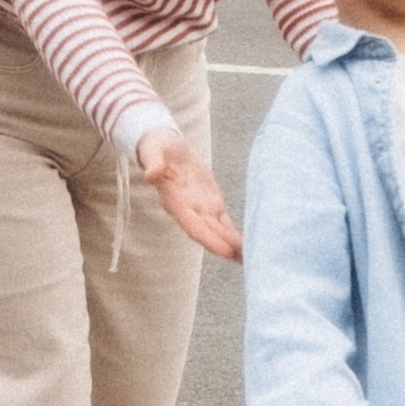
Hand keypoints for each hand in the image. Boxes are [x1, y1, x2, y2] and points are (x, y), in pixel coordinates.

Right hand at [134, 129, 241, 262]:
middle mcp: (188, 209)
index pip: (193, 224)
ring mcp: (201, 207)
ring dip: (234, 246)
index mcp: (175, 201)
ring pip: (219, 231)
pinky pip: (224, 222)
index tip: (225, 250)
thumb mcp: (153, 151)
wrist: (164, 146)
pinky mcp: (211, 201)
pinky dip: (235, 234)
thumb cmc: (156, 148)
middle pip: (209, 233)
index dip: (209, 238)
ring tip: (253, 258)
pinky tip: (248, 245)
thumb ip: (153, 163)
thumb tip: (151, 174)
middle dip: (227, 247)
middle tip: (248, 260)